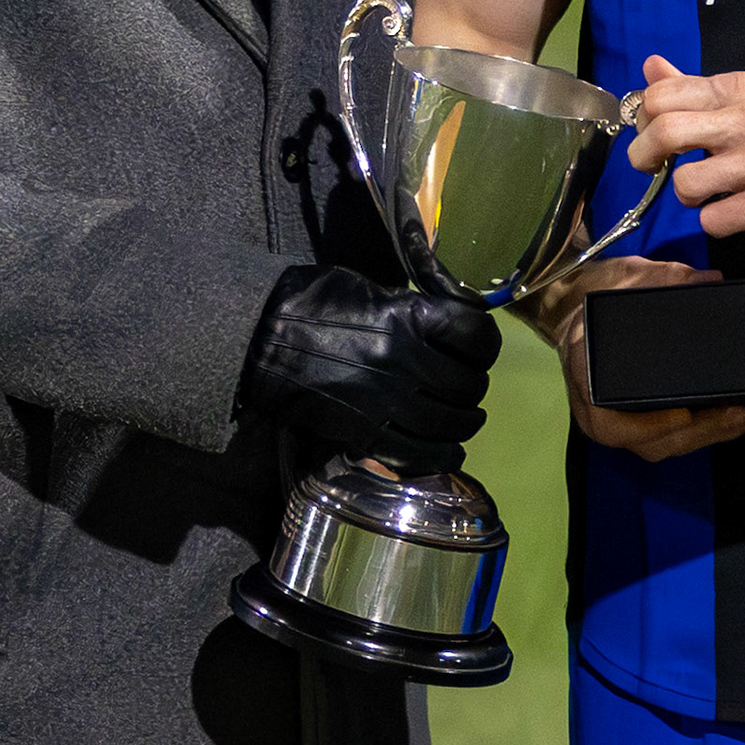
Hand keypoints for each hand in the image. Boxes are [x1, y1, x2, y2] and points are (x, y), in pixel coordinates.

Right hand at [243, 264, 501, 474]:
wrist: (259, 338)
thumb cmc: (314, 301)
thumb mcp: (372, 288)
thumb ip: (413, 307)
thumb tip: (445, 322)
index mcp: (409, 315)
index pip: (477, 334)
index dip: (485, 343)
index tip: (478, 348)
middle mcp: (405, 360)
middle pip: (470, 384)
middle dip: (473, 387)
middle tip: (465, 385)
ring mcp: (386, 401)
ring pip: (453, 424)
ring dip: (464, 423)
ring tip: (459, 418)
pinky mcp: (365, 433)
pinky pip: (420, 455)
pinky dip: (441, 456)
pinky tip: (445, 450)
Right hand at [523, 256, 744, 462]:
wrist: (571, 305)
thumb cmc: (595, 293)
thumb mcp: (626, 278)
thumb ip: (666, 279)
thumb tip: (710, 281)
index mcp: (586, 375)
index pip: (610, 421)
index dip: (648, 427)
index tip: (684, 414)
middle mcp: (598, 409)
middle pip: (650, 442)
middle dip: (701, 431)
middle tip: (742, 413)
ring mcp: (617, 419)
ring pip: (663, 445)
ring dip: (709, 435)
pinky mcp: (634, 420)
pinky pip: (667, 438)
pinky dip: (701, 432)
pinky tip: (734, 418)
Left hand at [625, 56, 744, 236]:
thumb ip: (698, 87)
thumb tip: (651, 69)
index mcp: (739, 89)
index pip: (663, 95)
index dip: (642, 117)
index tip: (649, 132)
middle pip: (665, 132)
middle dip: (643, 154)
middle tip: (651, 165)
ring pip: (686, 184)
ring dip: (686, 194)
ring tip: (706, 191)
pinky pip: (717, 220)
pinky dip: (716, 220)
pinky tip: (734, 210)